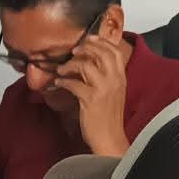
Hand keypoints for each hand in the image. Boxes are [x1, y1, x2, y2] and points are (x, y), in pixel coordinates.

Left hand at [55, 33, 133, 156]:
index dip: (100, 42)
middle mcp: (114, 81)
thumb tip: (87, 64)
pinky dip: (63, 81)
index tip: (88, 39)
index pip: (114, 52)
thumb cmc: (108, 119)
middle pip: (101, 53)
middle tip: (73, 52)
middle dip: (85, 48)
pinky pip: (73, 83)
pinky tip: (58, 84)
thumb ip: (104, 78)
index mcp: (121, 78)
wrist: (110, 139)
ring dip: (70, 65)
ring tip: (62, 70)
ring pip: (86, 65)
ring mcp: (103, 89)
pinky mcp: (91, 99)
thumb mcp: (112, 94)